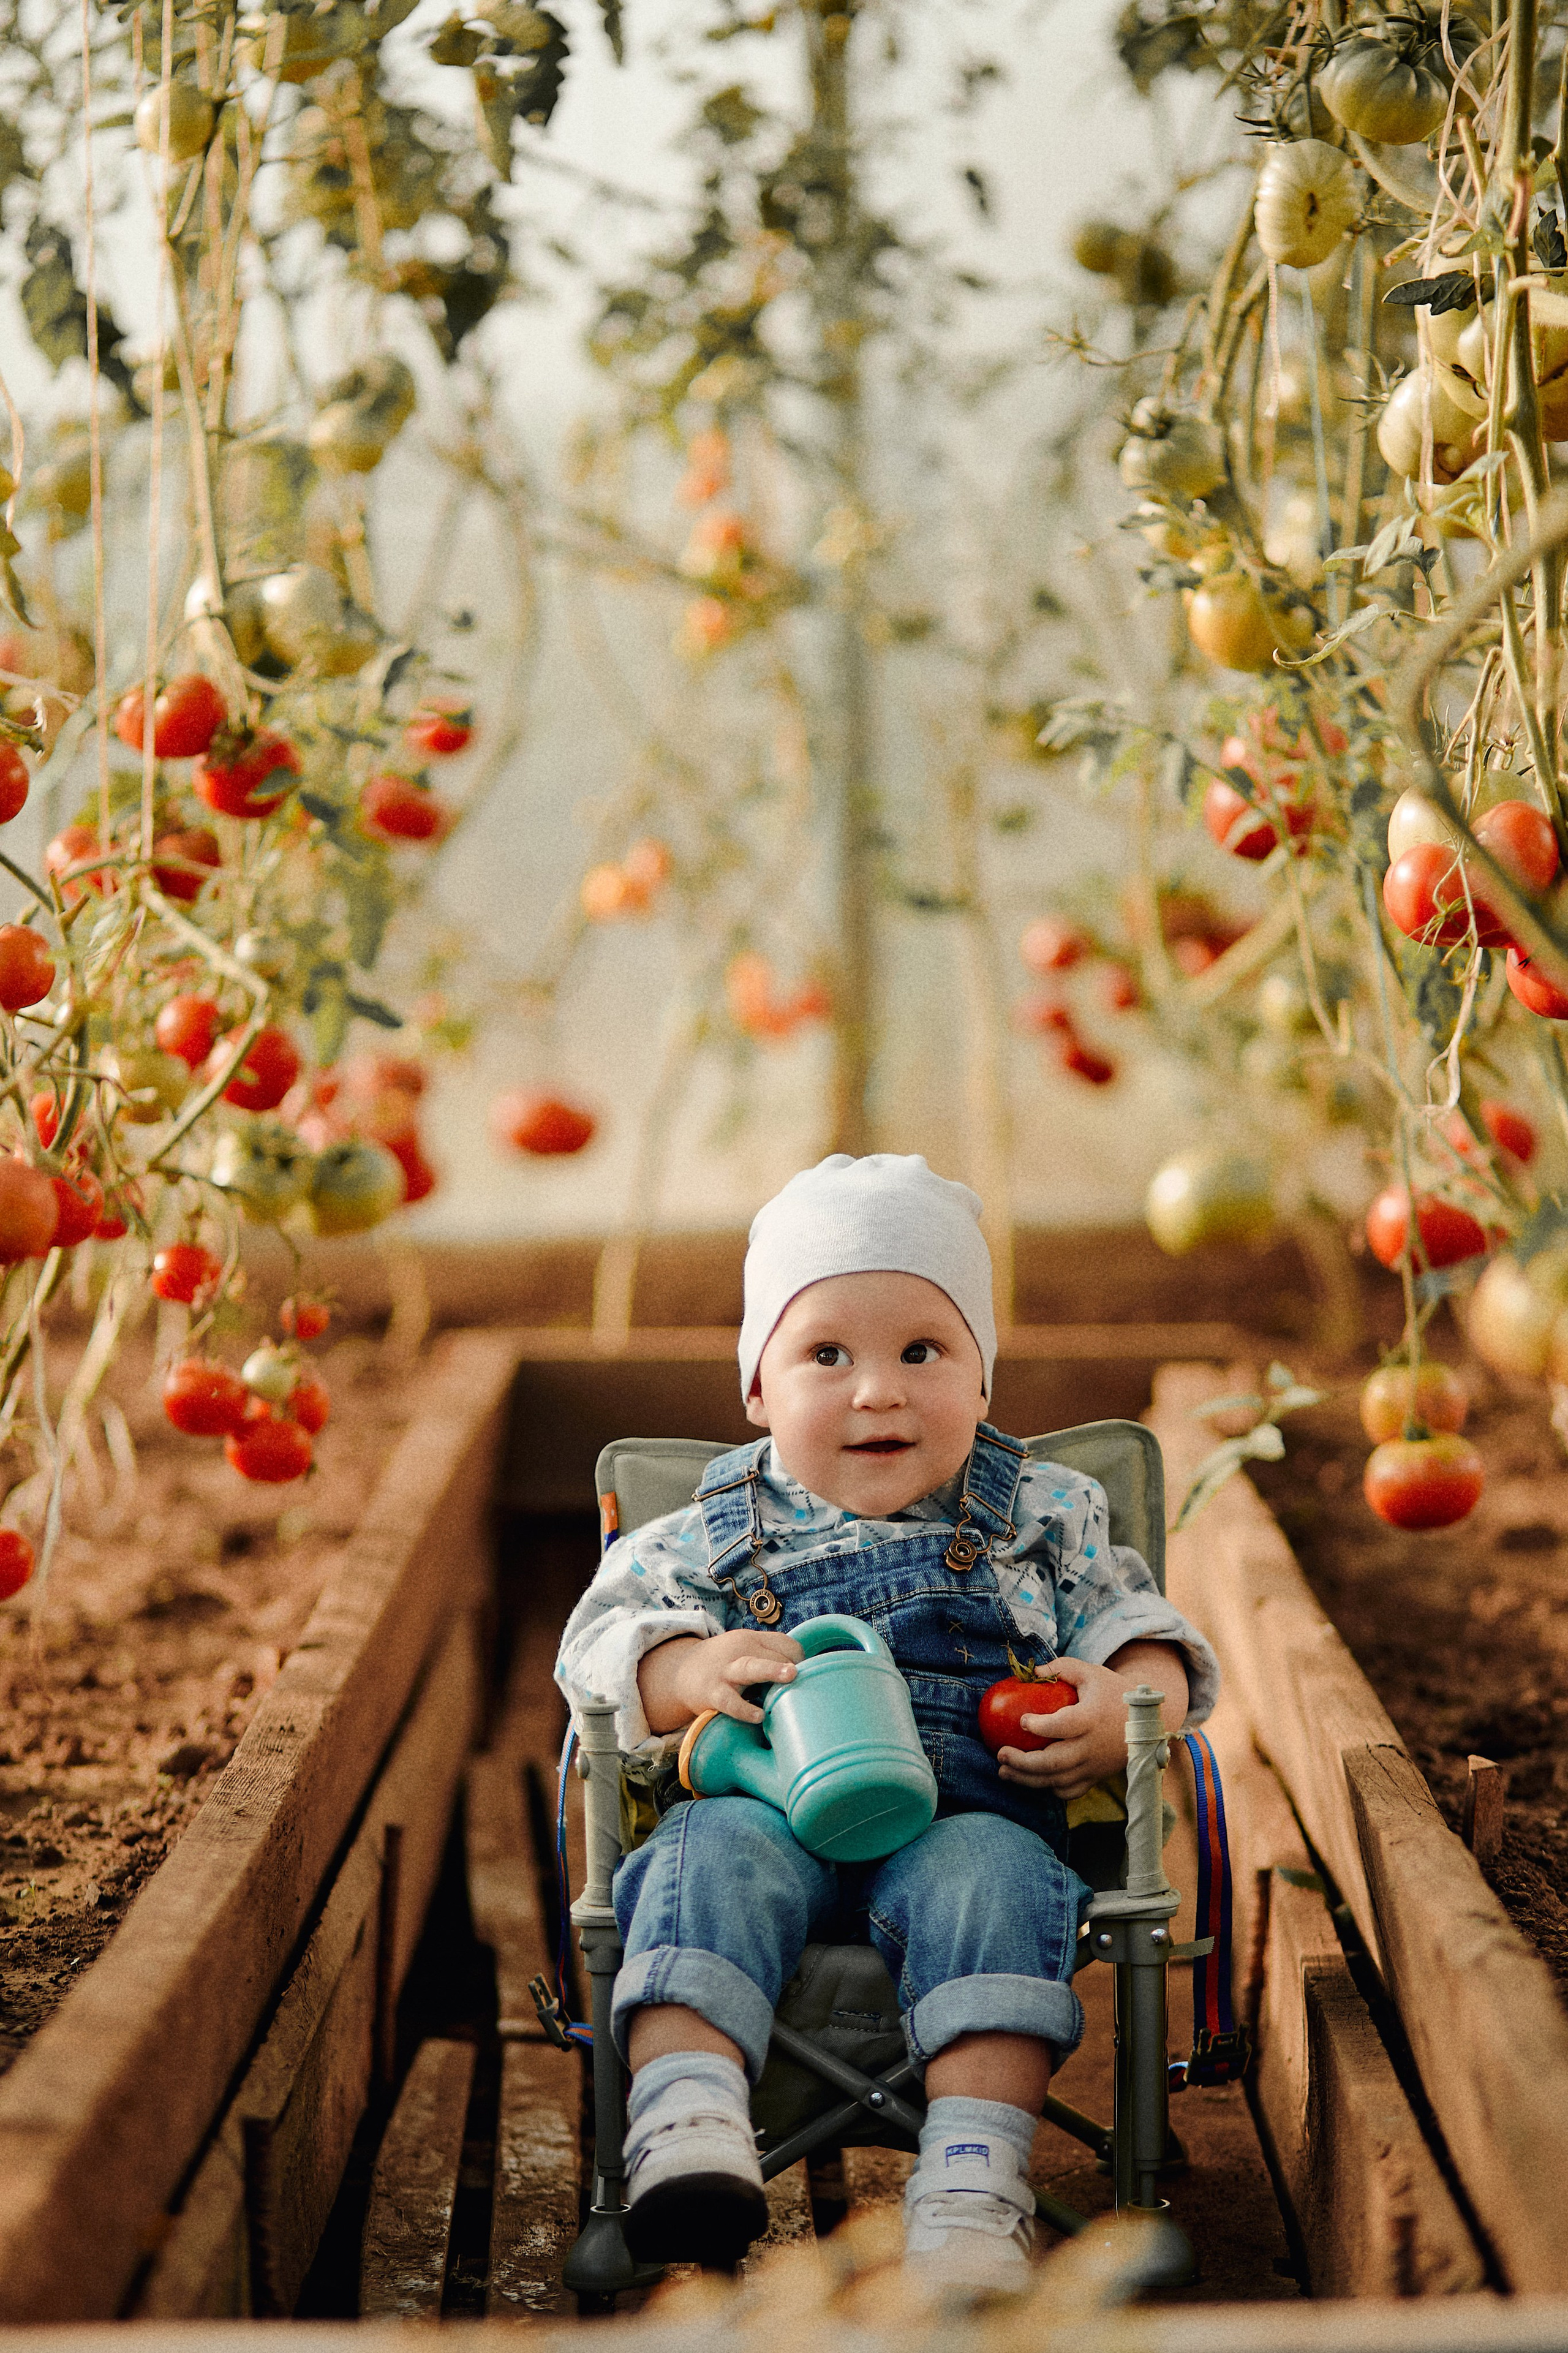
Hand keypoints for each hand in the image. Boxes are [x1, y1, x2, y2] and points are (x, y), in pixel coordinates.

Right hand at [638, 1628, 802, 1733]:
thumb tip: (806, 1677)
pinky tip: (759, 1716)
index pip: (784, 1643)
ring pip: (751, 1667)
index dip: (800, 1658)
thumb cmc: (724, 1665)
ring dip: (772, 1670)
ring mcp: (726, 1671)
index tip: (805, 1677)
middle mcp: (740, 1651)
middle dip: (791, 1665)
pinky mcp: (713, 1693)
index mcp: (751, 1639)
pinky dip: (744, 1709)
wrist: (681, 1672)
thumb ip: (770, 1657)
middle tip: (804, 1677)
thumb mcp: (744, 1652)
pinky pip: (730, 1701)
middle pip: (772, 1652)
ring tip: (791, 1675)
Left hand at [995, 1657, 1129, 1800]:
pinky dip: (1050, 1789)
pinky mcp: (1096, 1777)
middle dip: (1023, 1762)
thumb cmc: (1114, 1693)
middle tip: (1000, 1755)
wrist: (1149, 1722)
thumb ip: (1062, 1668)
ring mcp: (1094, 1766)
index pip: (1063, 1726)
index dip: (1040, 1726)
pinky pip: (1070, 1791)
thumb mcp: (1091, 1673)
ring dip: (1028, 1780)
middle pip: (1054, 1762)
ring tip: (1004, 1772)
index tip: (1022, 1721)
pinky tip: (1032, 1780)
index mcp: (1091, 1718)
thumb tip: (1033, 1672)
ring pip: (1058, 1781)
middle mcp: (1092, 1747)